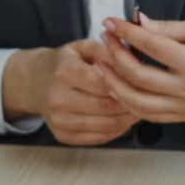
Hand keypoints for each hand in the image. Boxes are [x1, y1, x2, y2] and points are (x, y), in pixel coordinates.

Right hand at [2, 41, 137, 145]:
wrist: (35, 82)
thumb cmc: (64, 63)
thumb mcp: (82, 47)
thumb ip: (108, 51)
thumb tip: (134, 60)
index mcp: (64, 72)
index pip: (104, 82)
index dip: (127, 83)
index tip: (144, 81)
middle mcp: (57, 98)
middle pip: (106, 107)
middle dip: (132, 103)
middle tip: (149, 97)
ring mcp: (58, 121)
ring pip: (106, 125)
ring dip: (128, 119)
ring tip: (141, 108)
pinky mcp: (63, 136)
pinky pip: (100, 138)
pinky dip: (117, 130)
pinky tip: (125, 119)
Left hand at [92, 17, 184, 124]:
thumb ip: (168, 28)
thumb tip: (138, 22)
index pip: (150, 46)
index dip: (126, 32)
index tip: (111, 21)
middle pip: (138, 76)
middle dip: (115, 56)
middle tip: (104, 39)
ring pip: (138, 102)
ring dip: (114, 83)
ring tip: (101, 65)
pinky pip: (150, 114)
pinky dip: (130, 101)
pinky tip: (118, 85)